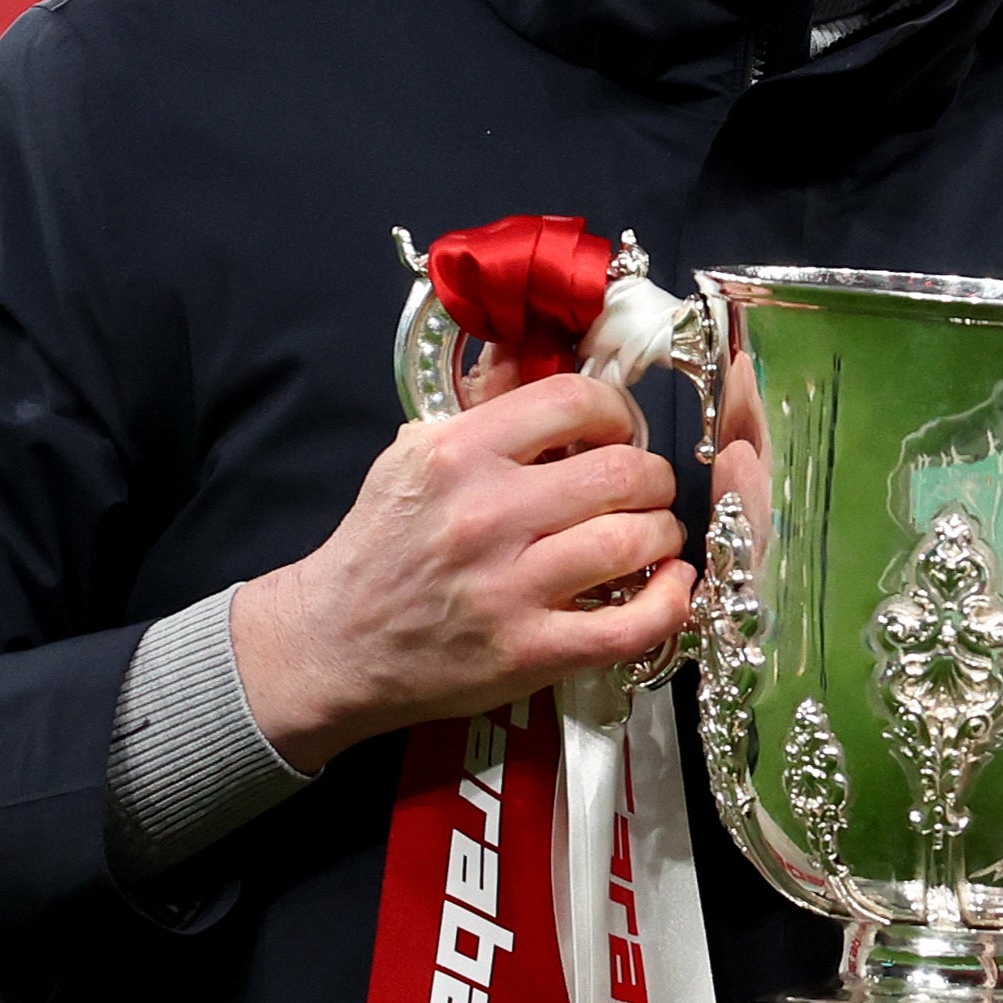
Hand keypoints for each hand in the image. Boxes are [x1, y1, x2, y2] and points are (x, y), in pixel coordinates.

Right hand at [232, 372, 693, 769]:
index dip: (616, 411)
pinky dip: (669, 603)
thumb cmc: (381, 547)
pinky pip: (629, 626)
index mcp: (457, 455)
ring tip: (653, 536)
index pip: (572, 401)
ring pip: (632, 541)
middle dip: (651, 476)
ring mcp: (508, 588)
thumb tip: (530, 349)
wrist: (332, 644)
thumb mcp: (412, 457)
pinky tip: (671, 587)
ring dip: (662, 534)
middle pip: (620, 471)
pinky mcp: (527, 652)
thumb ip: (480, 408)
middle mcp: (485, 515)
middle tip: (645, 489)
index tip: (617, 431)